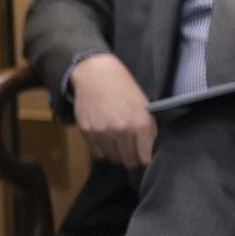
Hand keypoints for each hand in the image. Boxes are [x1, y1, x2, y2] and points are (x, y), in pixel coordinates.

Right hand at [68, 53, 158, 170]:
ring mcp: (103, 132)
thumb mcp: (144, 106)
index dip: (144, 158)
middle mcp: (122, 131)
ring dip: (116, 154)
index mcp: (140, 125)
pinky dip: (102, 149)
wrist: (96, 74)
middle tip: (129, 150)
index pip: (144, 158)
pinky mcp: (87, 131)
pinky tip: (104, 138)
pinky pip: (97, 152)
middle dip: (130, 158)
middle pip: (128, 161)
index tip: (142, 155)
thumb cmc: (124, 88)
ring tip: (116, 143)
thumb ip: (147, 130)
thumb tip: (146, 152)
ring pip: (112, 158)